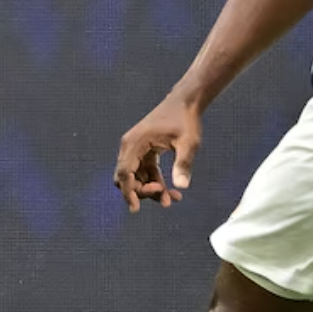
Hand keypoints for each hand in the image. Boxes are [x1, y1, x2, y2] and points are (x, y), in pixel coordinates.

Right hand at [113, 93, 200, 212]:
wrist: (185, 102)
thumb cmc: (186, 119)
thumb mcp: (188, 143)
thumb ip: (183, 164)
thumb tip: (182, 187)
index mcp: (135, 143)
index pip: (124, 172)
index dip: (129, 192)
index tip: (136, 208)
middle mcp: (130, 146)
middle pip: (126, 178)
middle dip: (143, 192)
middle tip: (165, 199)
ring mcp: (136, 149)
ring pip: (136, 178)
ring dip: (151, 190)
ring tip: (173, 199)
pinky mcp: (144, 151)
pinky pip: (144, 172)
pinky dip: (155, 182)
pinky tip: (172, 191)